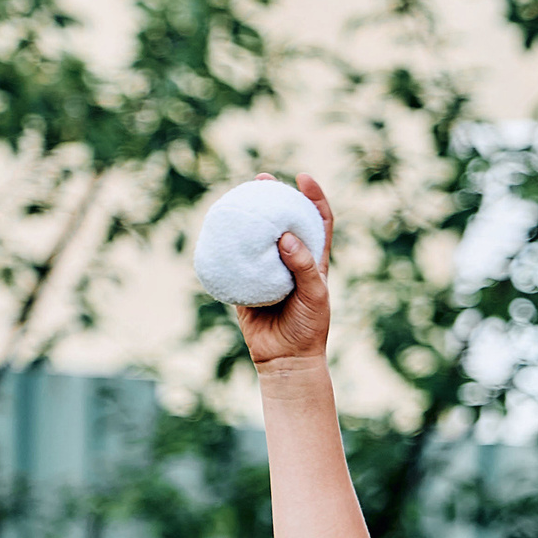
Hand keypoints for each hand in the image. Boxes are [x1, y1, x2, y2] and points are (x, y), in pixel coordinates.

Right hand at [235, 173, 334, 367]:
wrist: (285, 359)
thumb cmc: (309, 327)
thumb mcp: (315, 296)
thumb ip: (304, 266)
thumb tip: (285, 235)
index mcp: (315, 259)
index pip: (319, 221)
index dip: (314, 197)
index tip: (303, 178)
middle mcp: (291, 259)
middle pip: (285, 219)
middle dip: (275, 195)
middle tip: (263, 177)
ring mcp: (268, 269)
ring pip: (257, 236)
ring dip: (250, 214)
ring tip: (239, 194)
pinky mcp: (246, 282)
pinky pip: (235, 259)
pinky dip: (228, 243)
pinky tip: (219, 227)